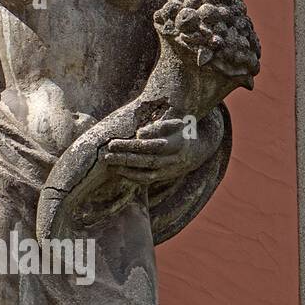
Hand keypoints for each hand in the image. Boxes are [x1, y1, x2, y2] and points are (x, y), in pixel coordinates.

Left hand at [103, 115, 221, 185]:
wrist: (196, 152)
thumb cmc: (181, 133)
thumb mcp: (176, 124)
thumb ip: (159, 127)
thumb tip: (139, 133)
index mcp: (177, 143)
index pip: (152, 145)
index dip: (133, 145)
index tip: (115, 142)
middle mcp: (173, 159)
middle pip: (146, 159)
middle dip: (125, 156)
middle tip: (108, 152)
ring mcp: (169, 171)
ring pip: (146, 172)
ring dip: (127, 168)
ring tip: (110, 162)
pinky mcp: (164, 177)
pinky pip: (147, 180)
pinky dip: (132, 177)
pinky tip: (119, 171)